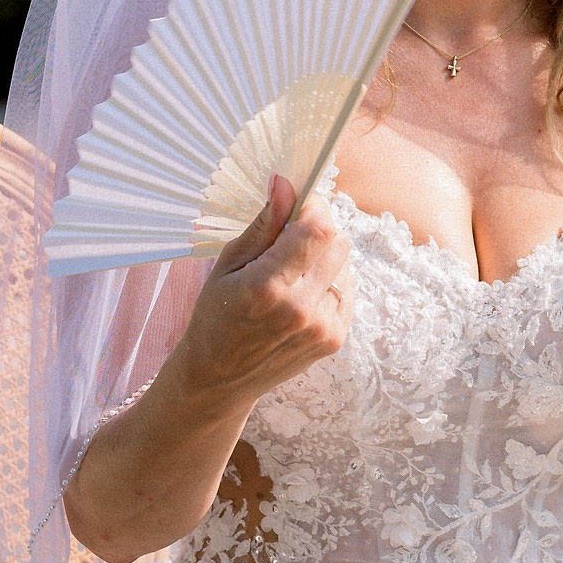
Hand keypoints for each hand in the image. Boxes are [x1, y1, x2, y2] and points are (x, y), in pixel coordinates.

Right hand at [169, 173, 353, 408]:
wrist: (219, 379)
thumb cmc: (215, 316)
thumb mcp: (227, 265)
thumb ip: (263, 225)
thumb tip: (285, 182)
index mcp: (266, 288)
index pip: (317, 228)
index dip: (313, 207)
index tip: (298, 204)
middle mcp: (300, 309)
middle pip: (338, 242)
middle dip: (319, 229)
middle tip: (292, 237)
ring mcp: (322, 327)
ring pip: (346, 263)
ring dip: (324, 256)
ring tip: (292, 272)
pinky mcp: (335, 339)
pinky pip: (347, 288)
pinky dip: (329, 281)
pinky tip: (301, 292)